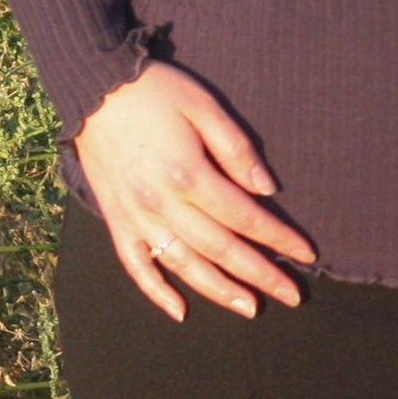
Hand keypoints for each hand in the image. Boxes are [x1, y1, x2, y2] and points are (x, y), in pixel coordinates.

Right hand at [73, 61, 316, 320]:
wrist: (92, 88)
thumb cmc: (154, 92)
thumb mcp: (203, 106)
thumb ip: (236, 149)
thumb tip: (266, 189)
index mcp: (189, 175)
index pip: (245, 217)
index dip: (278, 238)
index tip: (306, 254)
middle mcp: (163, 204)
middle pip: (221, 249)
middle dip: (260, 275)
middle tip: (292, 295)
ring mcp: (136, 217)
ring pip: (184, 265)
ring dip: (219, 291)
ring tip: (250, 308)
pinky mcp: (116, 221)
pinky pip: (136, 266)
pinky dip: (157, 292)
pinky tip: (180, 310)